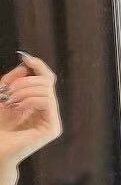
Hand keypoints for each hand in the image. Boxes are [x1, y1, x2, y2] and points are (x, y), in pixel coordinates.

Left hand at [0, 52, 62, 176]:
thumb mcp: (2, 97)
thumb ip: (13, 81)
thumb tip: (25, 66)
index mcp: (39, 104)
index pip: (46, 79)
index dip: (38, 66)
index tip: (24, 56)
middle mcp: (49, 111)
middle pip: (47, 82)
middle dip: (25, 81)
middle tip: (7, 90)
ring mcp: (52, 121)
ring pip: (47, 90)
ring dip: (24, 90)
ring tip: (8, 100)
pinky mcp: (52, 128)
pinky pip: (48, 102)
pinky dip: (30, 99)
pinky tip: (16, 107)